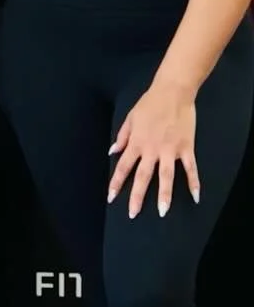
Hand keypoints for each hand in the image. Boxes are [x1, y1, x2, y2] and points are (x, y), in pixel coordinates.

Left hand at [108, 83, 198, 217]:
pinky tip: (196, 196)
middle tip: (133, 213)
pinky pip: (190, 168)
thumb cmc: (149, 104)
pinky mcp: (186, 148)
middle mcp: (151, 150)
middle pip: (142, 177)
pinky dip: (193, 182)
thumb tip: (112, 151)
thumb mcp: (130, 118)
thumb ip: (122, 137)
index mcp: (136, 143)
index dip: (116, 184)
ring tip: (162, 211)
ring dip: (164, 195)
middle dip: (137, 196)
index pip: (123, 167)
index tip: (111, 198)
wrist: (172, 92)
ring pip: (166, 177)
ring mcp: (170, 150)